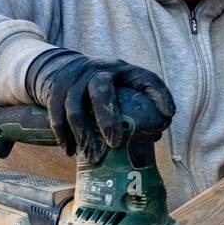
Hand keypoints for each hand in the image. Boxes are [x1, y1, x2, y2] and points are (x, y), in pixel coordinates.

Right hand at [25, 49, 174, 163]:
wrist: (58, 67)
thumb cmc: (98, 85)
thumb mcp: (118, 84)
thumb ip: (135, 102)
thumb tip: (155, 134)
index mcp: (120, 70)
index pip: (144, 77)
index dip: (158, 94)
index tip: (168, 115)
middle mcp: (97, 71)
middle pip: (100, 91)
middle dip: (107, 119)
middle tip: (115, 143)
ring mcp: (73, 80)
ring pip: (75, 108)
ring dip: (84, 135)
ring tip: (93, 156)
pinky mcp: (55, 91)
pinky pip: (56, 116)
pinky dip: (64, 136)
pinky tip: (70, 151)